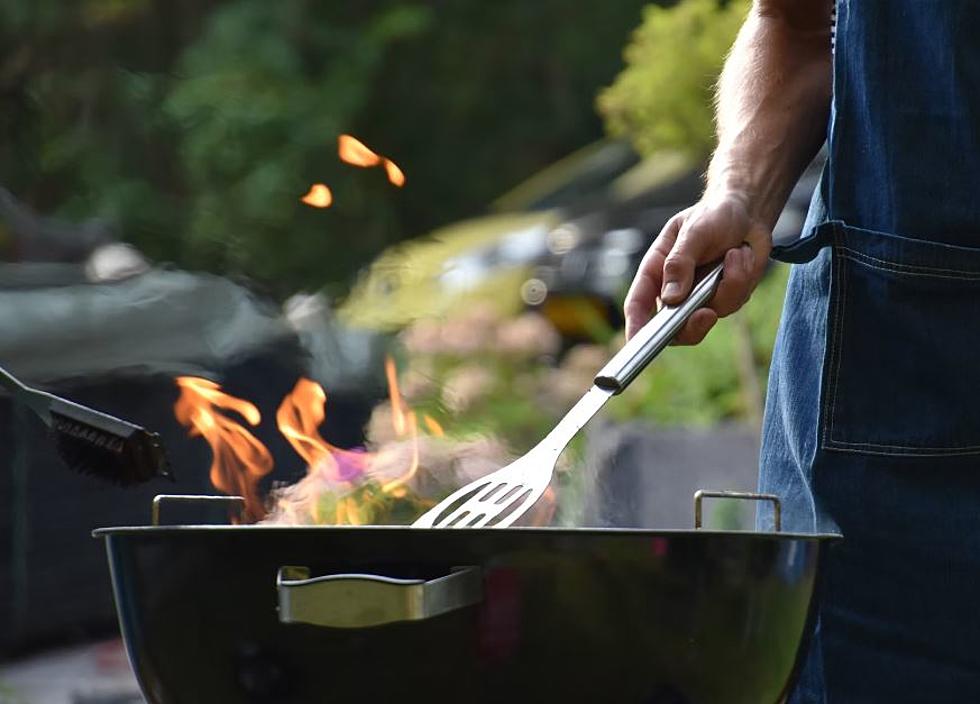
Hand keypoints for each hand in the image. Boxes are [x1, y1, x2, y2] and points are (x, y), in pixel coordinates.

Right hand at [623, 192, 771, 343]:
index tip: (636, 344)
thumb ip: (680, 263)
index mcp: (656, 272)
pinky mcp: (725, 298)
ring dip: (729, 284)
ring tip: (735, 253)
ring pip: (710, 314)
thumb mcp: (693, 231)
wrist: (748, 213)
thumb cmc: (712, 216)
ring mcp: (700, 298)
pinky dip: (742, 279)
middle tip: (706, 314)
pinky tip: (741, 256)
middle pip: (673, 328)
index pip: (638, 305)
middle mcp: (675, 290)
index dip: (635, 327)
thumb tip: (671, 298)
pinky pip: (734, 302)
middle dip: (691, 326)